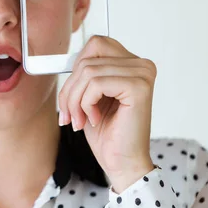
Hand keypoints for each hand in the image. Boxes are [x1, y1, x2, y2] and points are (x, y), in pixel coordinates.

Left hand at [58, 35, 157, 192]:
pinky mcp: (139, 87)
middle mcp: (141, 65)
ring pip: (88, 72)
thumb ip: (85, 72)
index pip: (96, 44)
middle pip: (88, 59)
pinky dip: (86, 104)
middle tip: (70, 113)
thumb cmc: (107, 132)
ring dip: (75, 100)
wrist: (121, 162)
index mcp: (132, 63)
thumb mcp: (89, 94)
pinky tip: (95, 119)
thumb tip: (64, 59)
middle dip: (70, 88)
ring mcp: (142, 74)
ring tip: (80, 119)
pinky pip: (96, 84)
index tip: (71, 94)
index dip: (76, 67)